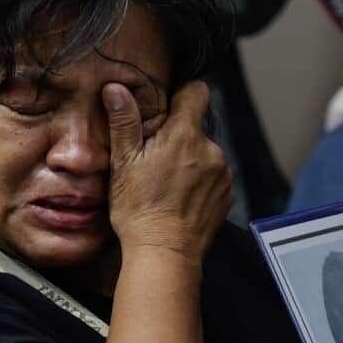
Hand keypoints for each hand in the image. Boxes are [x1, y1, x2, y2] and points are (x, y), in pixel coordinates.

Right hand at [102, 80, 230, 263]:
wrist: (164, 253)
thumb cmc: (139, 210)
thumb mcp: (122, 163)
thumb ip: (123, 121)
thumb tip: (116, 88)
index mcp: (184, 135)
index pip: (196, 92)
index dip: (181, 96)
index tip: (166, 111)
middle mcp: (210, 149)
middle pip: (195, 128)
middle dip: (178, 137)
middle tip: (153, 161)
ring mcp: (221, 173)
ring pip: (204, 153)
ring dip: (189, 161)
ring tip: (165, 185)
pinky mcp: (225, 195)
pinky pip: (212, 177)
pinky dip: (198, 183)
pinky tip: (178, 199)